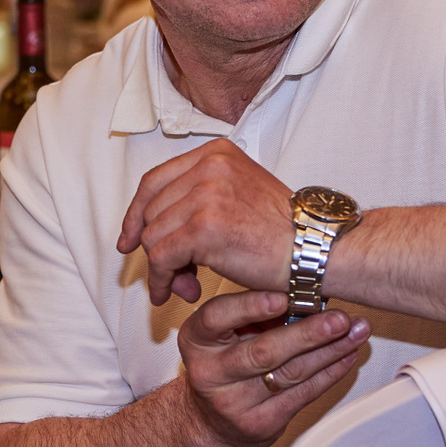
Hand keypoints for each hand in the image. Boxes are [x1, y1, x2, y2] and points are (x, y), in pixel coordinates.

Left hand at [118, 140, 293, 304]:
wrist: (316, 250)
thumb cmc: (284, 233)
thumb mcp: (238, 195)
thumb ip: (197, 200)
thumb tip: (144, 233)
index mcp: (216, 154)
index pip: (155, 181)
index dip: (136, 214)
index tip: (129, 240)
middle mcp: (208, 167)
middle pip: (151, 211)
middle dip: (157, 248)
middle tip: (177, 274)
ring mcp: (205, 195)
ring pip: (152, 236)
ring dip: (163, 268)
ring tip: (186, 284)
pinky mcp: (204, 228)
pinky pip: (161, 258)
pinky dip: (161, 280)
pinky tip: (174, 292)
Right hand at [178, 289, 369, 446]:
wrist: (210, 420)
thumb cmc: (224, 361)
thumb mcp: (225, 332)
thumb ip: (254, 312)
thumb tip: (305, 288)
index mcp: (196, 340)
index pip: (217, 317)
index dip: (251, 306)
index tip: (282, 296)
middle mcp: (210, 373)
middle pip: (264, 352)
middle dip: (308, 333)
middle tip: (339, 318)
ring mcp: (234, 403)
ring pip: (291, 374)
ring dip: (330, 351)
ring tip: (355, 332)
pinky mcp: (260, 425)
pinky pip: (303, 395)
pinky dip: (330, 372)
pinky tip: (346, 355)